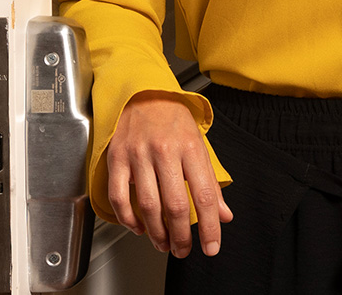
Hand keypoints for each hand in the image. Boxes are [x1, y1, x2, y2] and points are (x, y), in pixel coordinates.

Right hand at [105, 91, 232, 256]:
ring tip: (164, 243)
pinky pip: (120, 197)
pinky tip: (139, 227)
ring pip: (148, 205)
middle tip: (183, 250)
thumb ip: (211, 182)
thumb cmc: (173, 119)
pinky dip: (128, 219)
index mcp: (190, 147)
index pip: (204, 194)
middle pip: (175, 205)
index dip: (210, 226)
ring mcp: (138, 155)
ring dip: (157, 233)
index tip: (211, 246)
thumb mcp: (200, 145)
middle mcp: (165, 151)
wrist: (143, 93)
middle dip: (181, 236)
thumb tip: (224, 214)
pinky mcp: (117, 159)